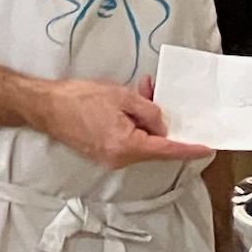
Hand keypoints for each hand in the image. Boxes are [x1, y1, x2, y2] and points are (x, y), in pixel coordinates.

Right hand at [27, 76, 210, 167]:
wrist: (45, 107)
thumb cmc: (79, 99)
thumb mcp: (122, 97)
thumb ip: (149, 112)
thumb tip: (161, 124)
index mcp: (126, 147)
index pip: (167, 151)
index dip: (188, 150)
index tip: (206, 149)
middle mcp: (119, 159)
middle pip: (154, 146)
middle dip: (161, 123)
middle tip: (157, 96)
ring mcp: (110, 158)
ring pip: (141, 142)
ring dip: (146, 120)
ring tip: (141, 92)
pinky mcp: (103, 153)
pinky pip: (128, 141)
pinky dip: (133, 125)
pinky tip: (130, 105)